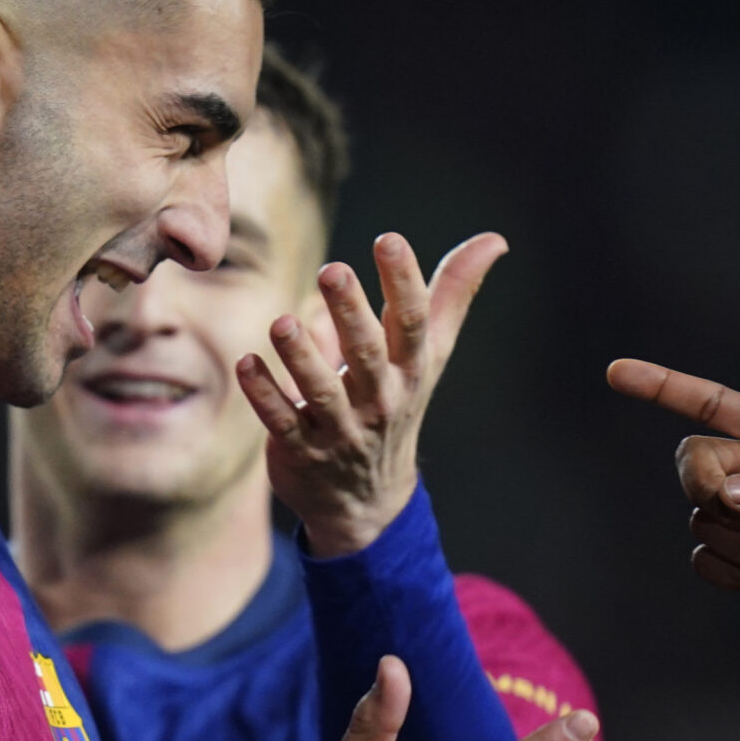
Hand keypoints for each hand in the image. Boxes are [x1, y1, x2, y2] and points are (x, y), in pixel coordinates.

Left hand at [236, 233, 507, 557]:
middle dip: (351, 314)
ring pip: (321, 392)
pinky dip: (264, 395)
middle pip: (367, 354)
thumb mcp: (429, 355)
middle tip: (332, 271)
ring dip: (301, 357)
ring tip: (281, 323)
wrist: (368, 501)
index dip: (403, 282)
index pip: (411, 322)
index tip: (389, 240)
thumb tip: (494, 240)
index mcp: (410, 369)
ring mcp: (341, 429)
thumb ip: (451, 295)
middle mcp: (379, 399)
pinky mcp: (302, 450)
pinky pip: (282, 422)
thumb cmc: (397, 404)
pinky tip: (245, 365)